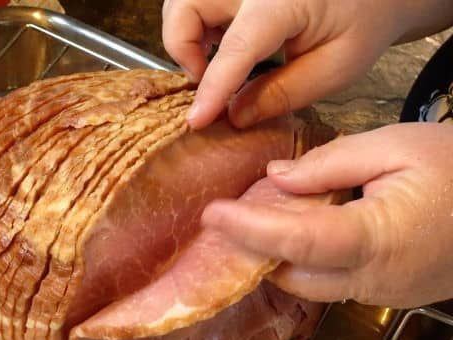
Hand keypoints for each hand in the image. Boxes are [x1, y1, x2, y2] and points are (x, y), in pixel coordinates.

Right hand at [162, 0, 452, 128]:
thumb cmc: (363, 21)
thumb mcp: (336, 67)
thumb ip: (283, 93)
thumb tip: (235, 117)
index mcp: (285, 0)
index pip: (235, 48)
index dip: (212, 88)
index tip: (197, 120)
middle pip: (184, 8)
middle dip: (183, 49)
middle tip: (207, 79)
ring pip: (181, 4)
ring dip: (186, 37)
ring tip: (215, 63)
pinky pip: (196, 3)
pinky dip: (197, 27)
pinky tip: (223, 45)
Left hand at [201, 123, 452, 307]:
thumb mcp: (394, 146)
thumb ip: (329, 163)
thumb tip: (277, 180)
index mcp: (375, 239)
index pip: (295, 241)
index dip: (247, 230)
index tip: (212, 215)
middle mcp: (373, 278)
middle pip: (294, 275)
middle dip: (257, 250)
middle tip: (231, 217)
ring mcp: (382, 292)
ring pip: (311, 285)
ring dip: (282, 256)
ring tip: (263, 218)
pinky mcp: (388, 293)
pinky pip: (334, 283)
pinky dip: (309, 261)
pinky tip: (305, 228)